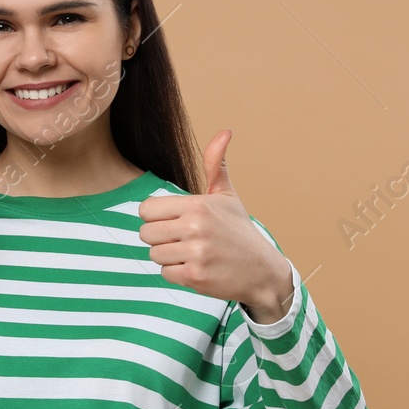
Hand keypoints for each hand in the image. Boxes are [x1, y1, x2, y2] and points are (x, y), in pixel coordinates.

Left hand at [137, 129, 292, 321]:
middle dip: (160, 237)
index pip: (146, 209)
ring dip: (169, 256)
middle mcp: (195, 227)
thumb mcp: (227, 196)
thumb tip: (225, 132)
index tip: (173, 220)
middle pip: (146, 233)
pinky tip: (196, 267)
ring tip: (191, 253)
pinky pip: (165, 273)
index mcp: (198, 205)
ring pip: (154, 254)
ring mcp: (196, 253)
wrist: (262, 270)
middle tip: (183, 239)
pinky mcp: (196, 276)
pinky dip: (177, 273)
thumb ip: (215, 165)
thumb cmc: (239, 231)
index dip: (155, 216)